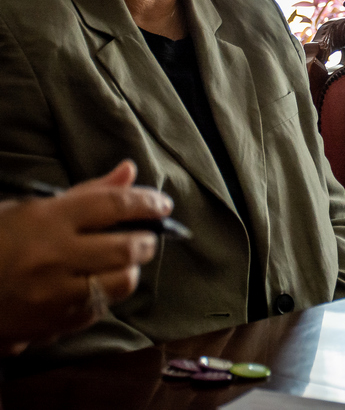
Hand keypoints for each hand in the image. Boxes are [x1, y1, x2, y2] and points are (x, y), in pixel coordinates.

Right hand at [0, 160, 171, 355]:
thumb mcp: (30, 208)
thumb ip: (86, 193)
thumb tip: (128, 171)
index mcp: (46, 219)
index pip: (113, 205)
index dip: (146, 202)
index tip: (162, 204)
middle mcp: (53, 257)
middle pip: (127, 247)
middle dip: (147, 240)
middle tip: (146, 236)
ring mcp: (54, 294)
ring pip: (121, 282)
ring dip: (129, 270)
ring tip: (120, 262)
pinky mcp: (53, 324)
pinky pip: (100, 308)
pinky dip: (104, 295)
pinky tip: (93, 284)